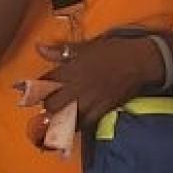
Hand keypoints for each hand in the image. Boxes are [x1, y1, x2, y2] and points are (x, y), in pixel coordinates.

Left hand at [33, 35, 162, 129]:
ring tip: (55, 118)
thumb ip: (60, 51)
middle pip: (52, 104)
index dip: (36, 87)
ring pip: (65, 117)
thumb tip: (38, 48)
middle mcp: (77, 87)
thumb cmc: (112, 51)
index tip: (33, 90)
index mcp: (71, 69)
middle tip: (47, 104)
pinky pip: (83, 123)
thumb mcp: (85, 47)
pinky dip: (75, 125)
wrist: (139, 62)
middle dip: (46, 106)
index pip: (46, 82)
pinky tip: (72, 123)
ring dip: (57, 119)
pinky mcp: (101, 110)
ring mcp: (89, 100)